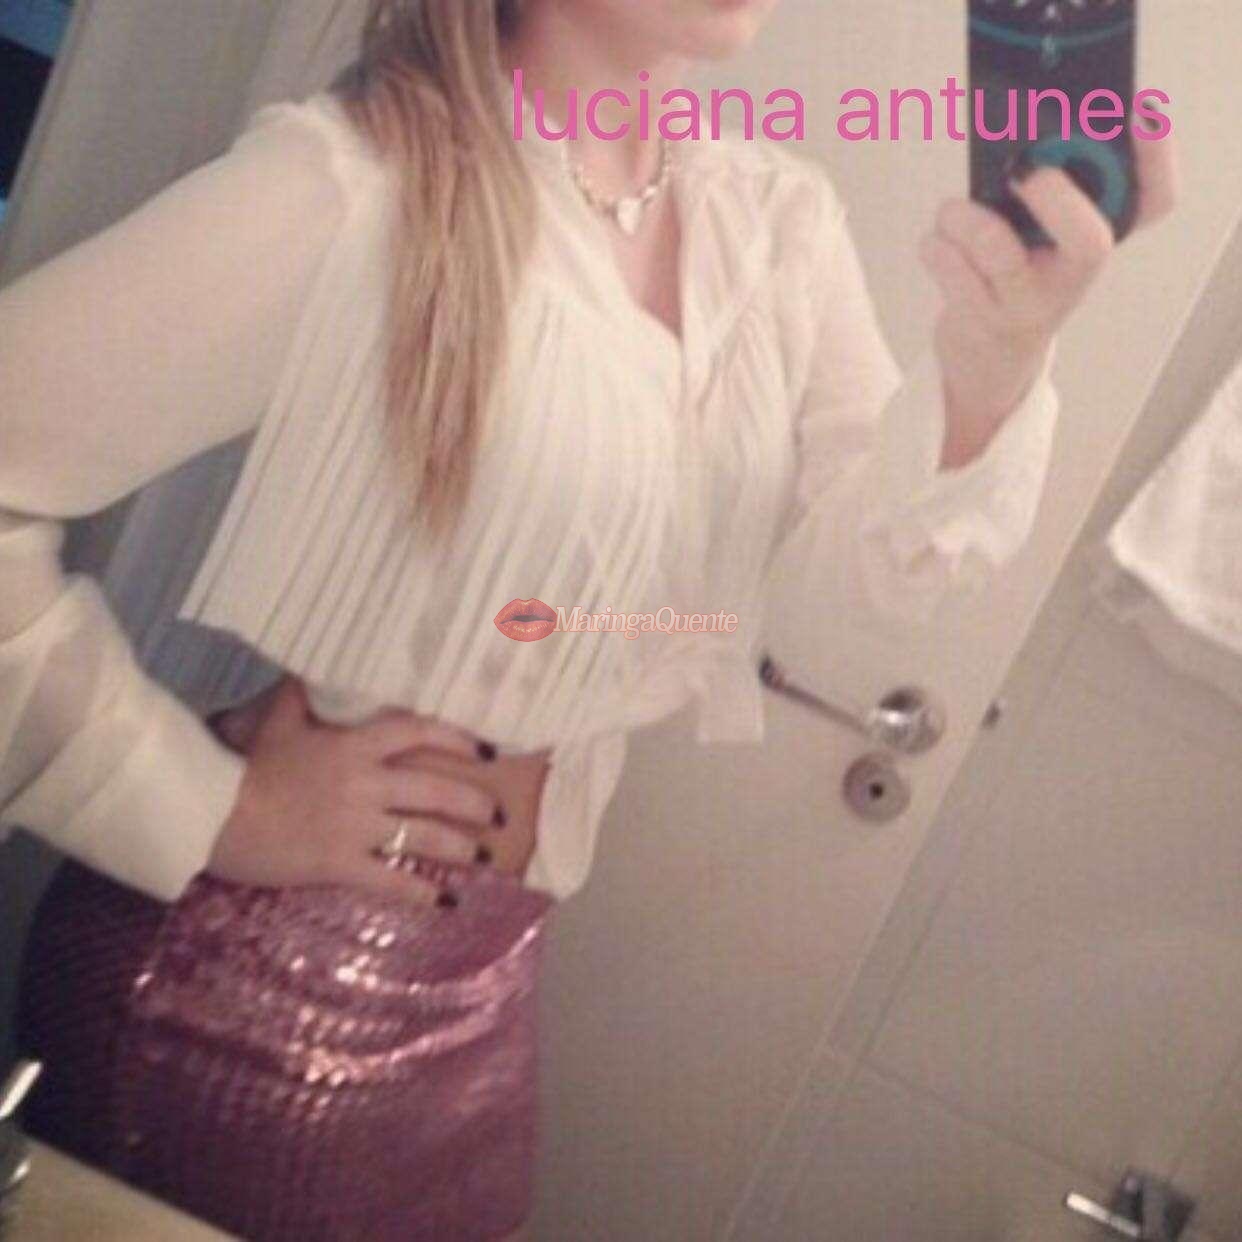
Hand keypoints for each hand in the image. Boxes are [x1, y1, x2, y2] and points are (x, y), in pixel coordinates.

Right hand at [207, 677, 506, 906]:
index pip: (418, 733)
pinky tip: (446, 901)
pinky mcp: (340, 864)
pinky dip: (421, 892)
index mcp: (354, 746)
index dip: (457, 739)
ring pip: (423, 836)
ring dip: (459, 847)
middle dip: (473, 803)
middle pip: (434, 790)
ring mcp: (356, 827)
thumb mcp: (276, 722)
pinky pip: (391, 880)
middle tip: (498, 814)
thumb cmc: (244, 766)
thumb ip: (298, 696)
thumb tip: (305, 667)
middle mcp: (366, 784)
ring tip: (483, 855)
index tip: (485, 750)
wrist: (214, 813)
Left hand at [920, 120, 1179, 467]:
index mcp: (1100, 239)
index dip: (1156, 158)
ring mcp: (1029, 305)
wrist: (990, 356)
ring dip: (964, 219)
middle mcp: (1074, 277)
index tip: (1142, 113)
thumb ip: (1042, 187)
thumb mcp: (1040, 231)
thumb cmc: (1015, 273)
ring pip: (998, 250)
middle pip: (1090, 243)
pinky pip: (950, 269)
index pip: (1154, 202)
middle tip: (1023, 172)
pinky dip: (935, 246)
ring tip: (953, 212)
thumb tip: (1015, 139)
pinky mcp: (983, 322)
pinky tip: (940, 245)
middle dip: (1054, 198)